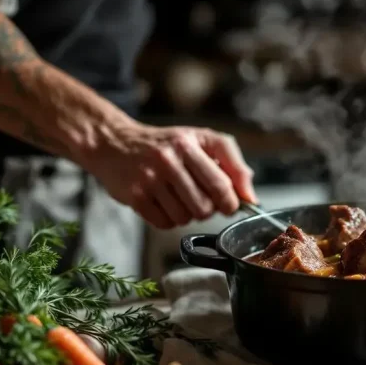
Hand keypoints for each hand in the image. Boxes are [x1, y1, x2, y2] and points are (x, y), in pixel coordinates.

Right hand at [84, 124, 256, 228]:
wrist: (115, 143)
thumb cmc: (167, 144)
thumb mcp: (202, 140)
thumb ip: (232, 164)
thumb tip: (250, 197)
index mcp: (189, 144)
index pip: (221, 185)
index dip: (231, 202)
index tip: (230, 204)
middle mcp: (168, 159)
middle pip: (204, 207)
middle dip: (208, 210)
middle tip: (201, 199)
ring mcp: (149, 179)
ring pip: (185, 218)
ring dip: (187, 214)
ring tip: (179, 197)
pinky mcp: (134, 196)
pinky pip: (165, 224)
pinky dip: (169, 219)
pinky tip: (163, 203)